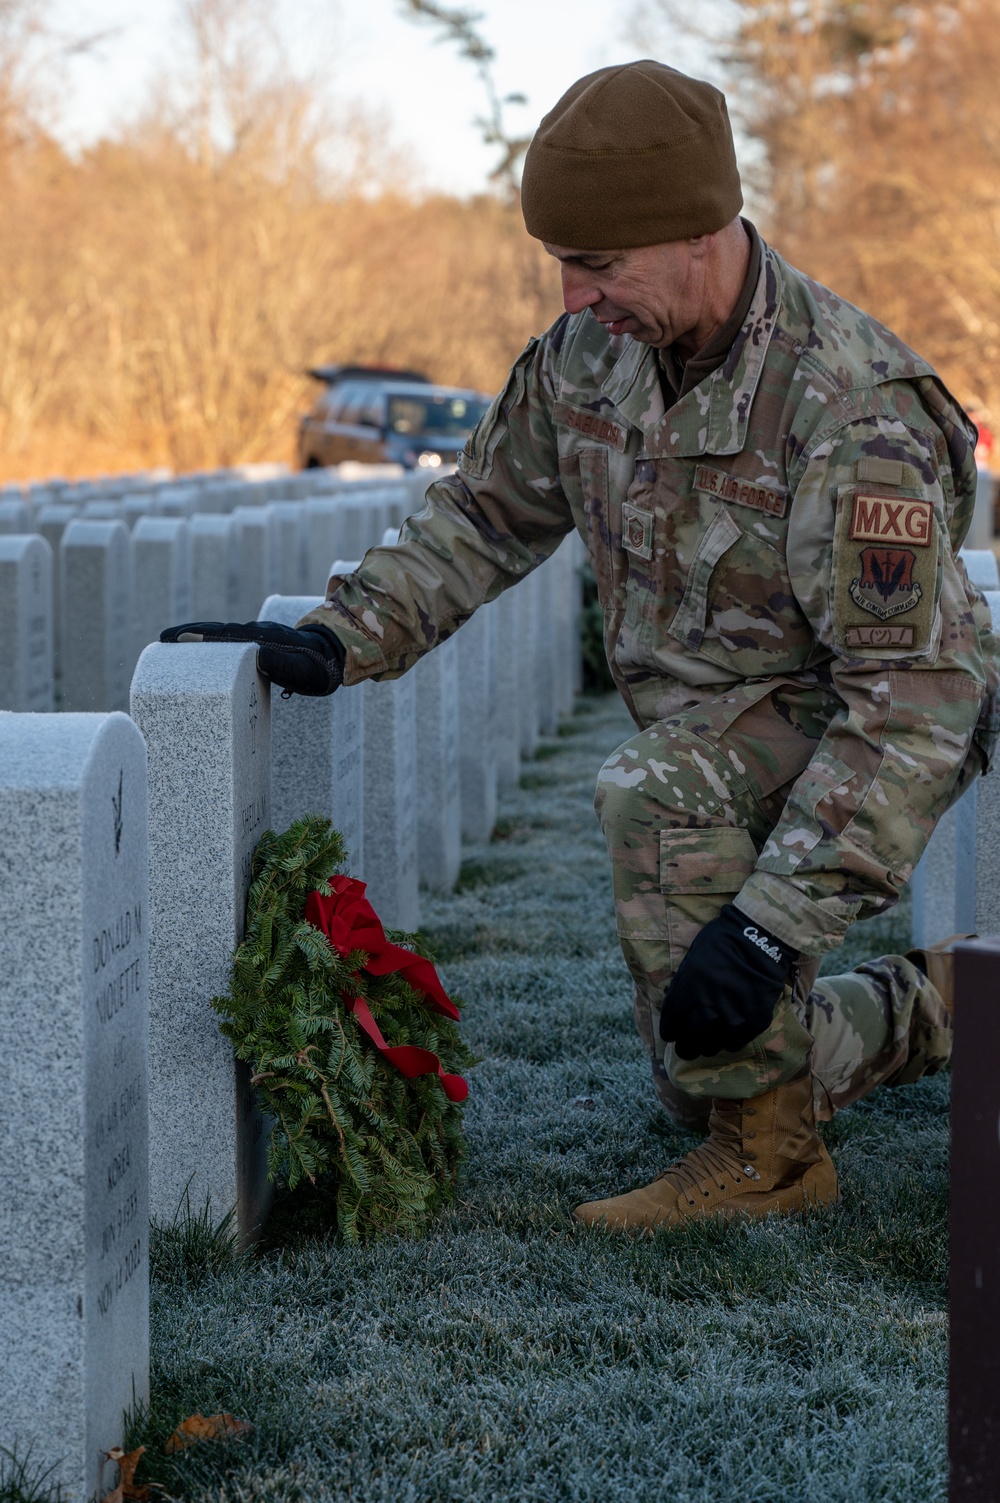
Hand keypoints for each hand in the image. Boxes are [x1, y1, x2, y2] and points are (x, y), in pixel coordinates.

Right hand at [159, 620, 344, 696]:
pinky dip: (211, 645)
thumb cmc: (318, 668)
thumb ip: (283, 663)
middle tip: (162, 638)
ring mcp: (255, 639)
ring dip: (198, 638)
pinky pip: (229, 644)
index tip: (175, 637)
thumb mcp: (304, 670)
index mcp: (262, 639)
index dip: (199, 636)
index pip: (225, 635)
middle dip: (190, 633)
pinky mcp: (256, 647)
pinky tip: (199, 654)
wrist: (333, 657)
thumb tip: (258, 655)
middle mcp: (255, 635)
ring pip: (222, 637)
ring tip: (171, 645)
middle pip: (217, 632)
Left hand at [659, 904, 795, 1059]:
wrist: (761, 938)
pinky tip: (728, 1038)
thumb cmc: (722, 941)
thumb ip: (685, 984)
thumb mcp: (693, 958)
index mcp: (688, 990)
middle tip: (684, 1049)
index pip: (671, 1021)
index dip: (669, 1030)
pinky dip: (730, 1042)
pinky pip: (737, 1042)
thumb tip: (679, 1004)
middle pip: (689, 1040)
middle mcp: (708, 1008)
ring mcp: (733, 1018)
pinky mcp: (755, 1022)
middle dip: (684, 1047)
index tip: (670, 1034)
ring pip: (712, 1046)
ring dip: (706, 1047)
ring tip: (705, 1046)